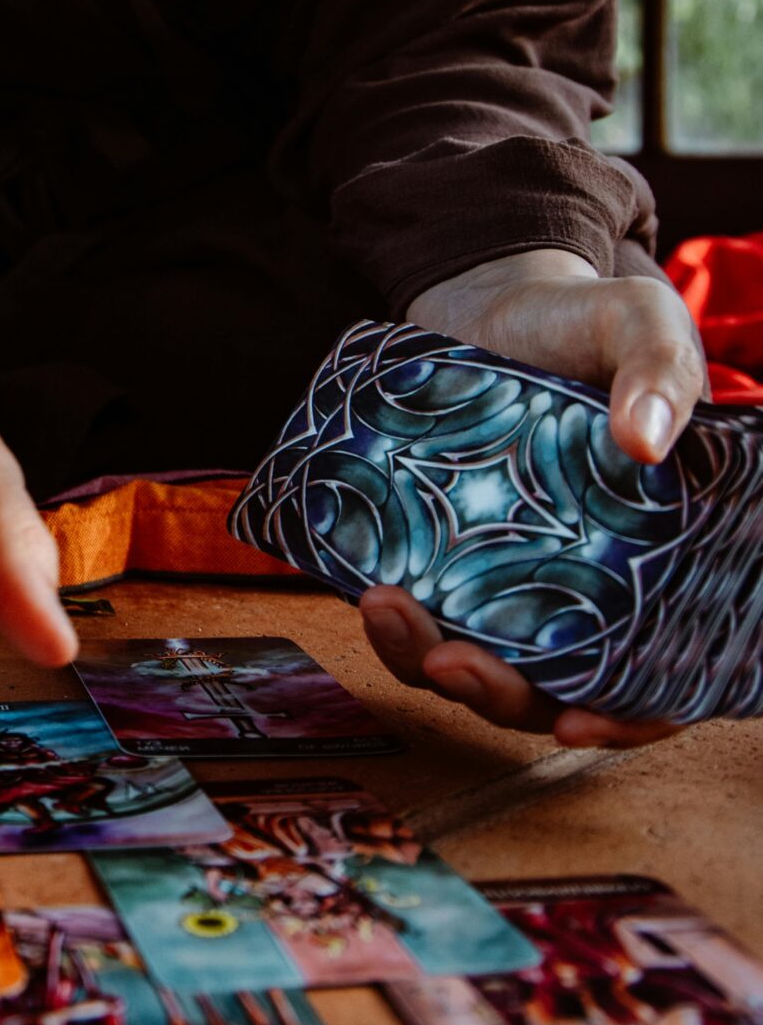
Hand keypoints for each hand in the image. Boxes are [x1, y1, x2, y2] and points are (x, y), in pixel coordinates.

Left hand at [359, 249, 708, 746]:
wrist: (499, 301)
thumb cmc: (587, 326)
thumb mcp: (641, 324)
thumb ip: (661, 370)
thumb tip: (644, 441)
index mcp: (649, 567)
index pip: (650, 678)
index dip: (623, 720)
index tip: (577, 723)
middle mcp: (573, 590)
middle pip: (543, 688)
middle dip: (496, 695)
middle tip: (456, 664)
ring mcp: (498, 578)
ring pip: (464, 659)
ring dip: (424, 658)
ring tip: (386, 606)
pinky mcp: (432, 553)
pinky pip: (410, 608)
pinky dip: (388, 615)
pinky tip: (363, 583)